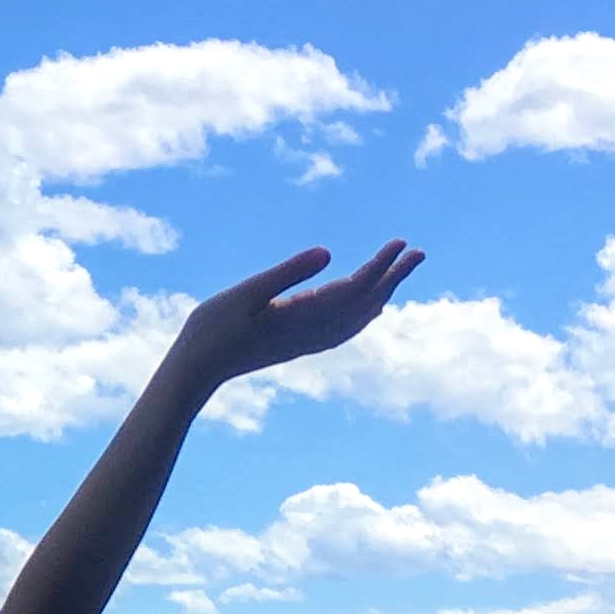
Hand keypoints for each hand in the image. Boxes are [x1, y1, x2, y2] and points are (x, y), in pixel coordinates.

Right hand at [169, 240, 420, 389]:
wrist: (196, 370)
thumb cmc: (212, 328)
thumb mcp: (246, 293)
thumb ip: (288, 272)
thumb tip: (329, 253)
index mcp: (302, 316)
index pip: (354, 288)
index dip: (380, 266)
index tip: (401, 243)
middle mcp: (312, 332)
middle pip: (365, 304)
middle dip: (393, 277)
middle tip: (418, 252)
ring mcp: (307, 342)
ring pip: (358, 318)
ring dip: (382, 294)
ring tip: (400, 272)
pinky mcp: (299, 345)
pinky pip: (344, 330)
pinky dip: (363, 315)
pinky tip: (369, 309)